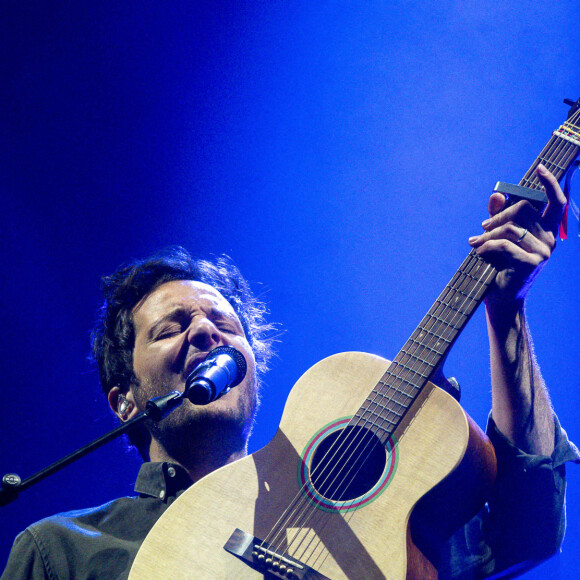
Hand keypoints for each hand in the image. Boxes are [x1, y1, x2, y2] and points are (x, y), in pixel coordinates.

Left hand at [468, 165, 566, 306]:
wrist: (499, 297)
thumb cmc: (499, 265)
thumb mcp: (497, 237)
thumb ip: (498, 215)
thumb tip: (497, 194)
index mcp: (546, 230)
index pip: (555, 202)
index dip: (550, 183)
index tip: (540, 169)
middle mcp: (550, 239)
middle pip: (523, 209)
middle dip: (497, 216)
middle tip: (482, 228)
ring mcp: (543, 251)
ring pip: (510, 227)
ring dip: (487, 234)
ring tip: (476, 243)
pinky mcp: (531, 263)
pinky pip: (504, 244)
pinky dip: (486, 246)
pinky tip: (478, 252)